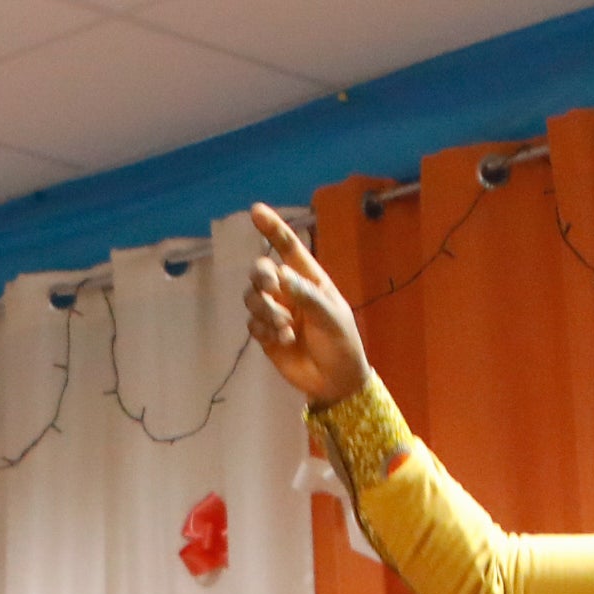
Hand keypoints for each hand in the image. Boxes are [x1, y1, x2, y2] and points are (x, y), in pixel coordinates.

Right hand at [241, 205, 368, 407]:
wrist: (335, 382)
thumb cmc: (341, 344)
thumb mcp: (331, 318)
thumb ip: (307, 296)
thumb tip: (282, 275)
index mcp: (310, 280)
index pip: (288, 248)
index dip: (272, 228)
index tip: (255, 211)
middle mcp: (289, 292)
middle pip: (261, 272)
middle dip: (261, 277)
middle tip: (270, 288)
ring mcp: (276, 313)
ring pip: (252, 298)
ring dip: (264, 310)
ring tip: (284, 328)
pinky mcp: (266, 335)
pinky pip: (252, 323)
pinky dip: (263, 330)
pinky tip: (282, 340)